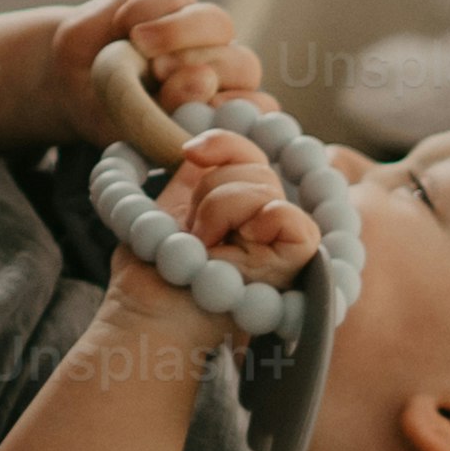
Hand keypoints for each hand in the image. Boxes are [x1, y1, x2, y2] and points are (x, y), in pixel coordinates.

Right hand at [52, 0, 257, 139]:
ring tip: (139, 44)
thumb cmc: (107, 111)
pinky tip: (121, 25)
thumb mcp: (130, 129)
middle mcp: (218, 69)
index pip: (256, 109)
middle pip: (242, 63)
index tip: (197, 113)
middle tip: (159, 73)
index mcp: (219, 110)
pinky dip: (145, 10)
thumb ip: (165, 120)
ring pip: (216, 23)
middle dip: (201, 69)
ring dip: (178, 33)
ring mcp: (196, 32)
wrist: (68, 76)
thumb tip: (203, 84)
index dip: (233, 107)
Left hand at [109, 130, 321, 335]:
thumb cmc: (154, 269)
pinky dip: (259, 223)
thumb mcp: (171, 208)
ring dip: (218, 213)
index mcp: (243, 207)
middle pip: (256, 166)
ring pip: (264, 187)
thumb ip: (194, 176)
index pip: (249, 152)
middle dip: (209, 192)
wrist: (150, 307)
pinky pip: (288, 217)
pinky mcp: (299, 263)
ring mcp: (287, 243)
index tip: (189, 152)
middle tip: (194, 233)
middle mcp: (269, 222)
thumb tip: (199, 142)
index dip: (222, 143)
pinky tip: (236, 249)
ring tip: (206, 250)